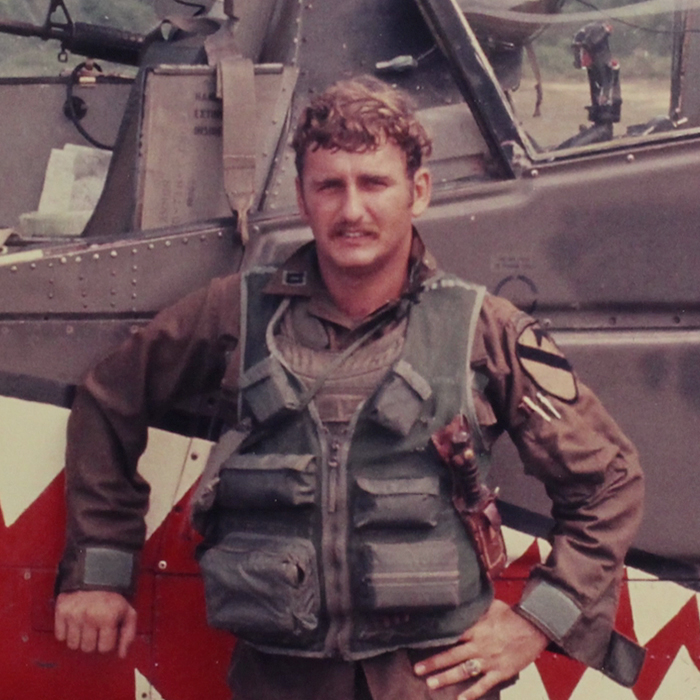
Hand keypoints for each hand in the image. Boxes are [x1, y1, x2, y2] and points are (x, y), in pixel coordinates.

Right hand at [55, 590, 136, 658]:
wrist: (97, 573)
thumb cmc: (113, 595)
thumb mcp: (127, 611)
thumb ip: (128, 634)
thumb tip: (122, 654)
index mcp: (108, 617)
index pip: (105, 648)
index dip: (108, 641)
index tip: (108, 632)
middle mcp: (90, 616)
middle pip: (88, 648)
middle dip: (93, 640)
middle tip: (96, 628)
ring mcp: (74, 614)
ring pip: (73, 645)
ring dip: (80, 638)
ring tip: (86, 625)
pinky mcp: (61, 611)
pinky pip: (60, 636)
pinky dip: (67, 632)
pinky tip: (75, 622)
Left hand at [413, 599, 547, 699]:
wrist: (535, 627)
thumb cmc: (513, 615)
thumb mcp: (491, 606)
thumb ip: (475, 610)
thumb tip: (462, 603)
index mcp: (475, 629)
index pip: (450, 636)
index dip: (435, 641)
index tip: (419, 644)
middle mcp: (479, 645)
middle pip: (452, 655)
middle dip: (433, 663)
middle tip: (417, 669)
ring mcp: (489, 660)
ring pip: (463, 671)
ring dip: (446, 678)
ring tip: (431, 684)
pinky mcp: (500, 671)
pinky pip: (484, 684)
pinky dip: (472, 693)